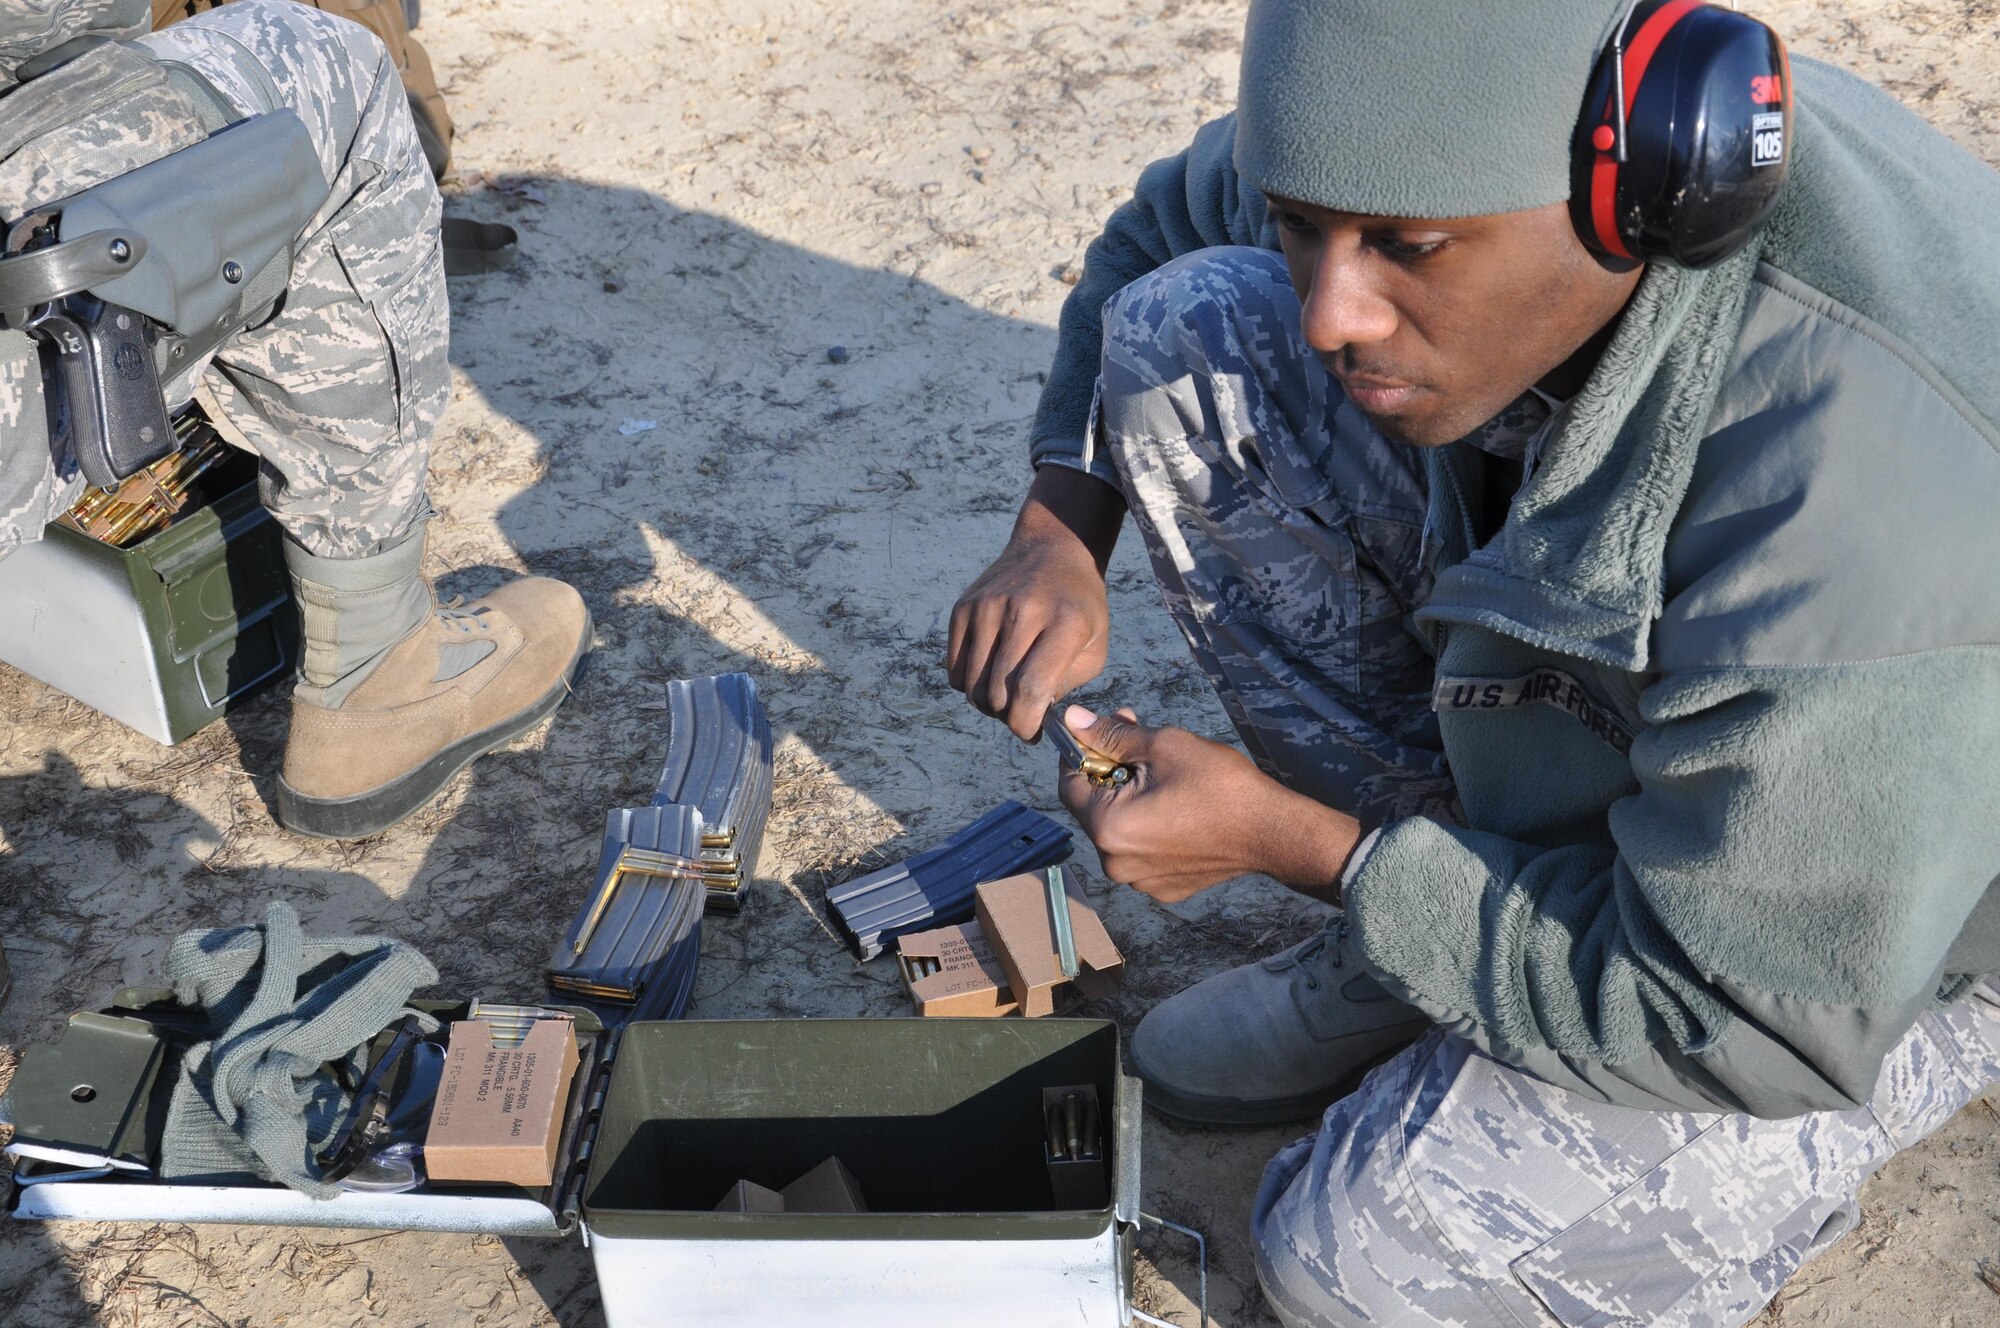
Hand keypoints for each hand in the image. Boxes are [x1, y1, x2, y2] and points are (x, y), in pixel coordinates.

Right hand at [947, 467, 1124, 739]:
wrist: (1051, 551)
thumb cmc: (1079, 607)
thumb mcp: (1094, 647)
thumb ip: (1065, 687)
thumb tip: (1030, 718)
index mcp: (1065, 623)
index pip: (1030, 688)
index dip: (1025, 723)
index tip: (1032, 732)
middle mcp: (1021, 611)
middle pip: (997, 691)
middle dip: (1008, 716)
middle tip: (1022, 712)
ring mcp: (986, 607)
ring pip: (971, 685)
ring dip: (987, 703)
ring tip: (1007, 695)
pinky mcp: (963, 608)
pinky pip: (955, 669)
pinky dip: (969, 684)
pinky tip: (990, 674)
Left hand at [1057, 705, 1361, 903]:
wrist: (1272, 832)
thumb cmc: (1220, 786)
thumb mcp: (1162, 746)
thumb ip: (1111, 735)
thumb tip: (1073, 719)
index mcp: (1107, 828)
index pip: (1068, 783)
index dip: (1081, 752)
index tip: (1103, 731)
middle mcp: (1114, 862)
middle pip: (1095, 807)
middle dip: (1111, 772)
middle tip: (1141, 743)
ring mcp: (1139, 880)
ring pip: (1118, 830)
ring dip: (1131, 799)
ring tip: (1165, 777)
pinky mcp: (1163, 888)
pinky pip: (1141, 851)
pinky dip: (1150, 828)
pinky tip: (1179, 809)